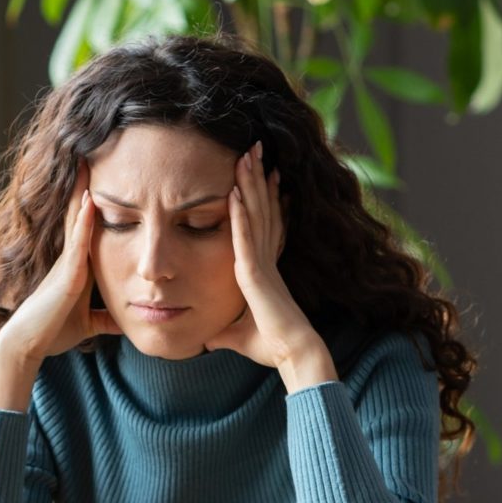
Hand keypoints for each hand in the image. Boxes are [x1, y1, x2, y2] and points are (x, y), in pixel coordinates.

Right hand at [0, 164, 119, 408]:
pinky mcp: (66, 276)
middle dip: (86, 186)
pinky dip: (84, 221)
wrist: (29, 345)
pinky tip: (90, 201)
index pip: (88, 226)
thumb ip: (106, 318)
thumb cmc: (53, 331)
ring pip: (76, 220)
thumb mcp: (89, 323)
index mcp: (77, 266)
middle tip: (92, 152)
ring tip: (89, 161)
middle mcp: (71, 258)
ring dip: (83, 192)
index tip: (106, 177)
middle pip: (80, 214)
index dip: (94, 202)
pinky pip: (77, 243)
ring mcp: (67, 264)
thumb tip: (127, 321)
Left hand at [205, 142, 336, 391]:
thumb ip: (225, 331)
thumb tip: (208, 337)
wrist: (294, 354)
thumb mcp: (238, 335)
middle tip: (253, 147)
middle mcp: (265, 258)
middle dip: (256, 178)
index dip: (262, 196)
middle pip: (261, 208)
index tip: (261, 172)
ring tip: (246, 154)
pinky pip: (245, 237)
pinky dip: (240, 214)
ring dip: (250, 184)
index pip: (263, 222)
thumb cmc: (273, 346)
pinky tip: (235, 192)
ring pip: (255, 214)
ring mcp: (260, 263)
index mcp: (263, 267)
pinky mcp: (254, 273)